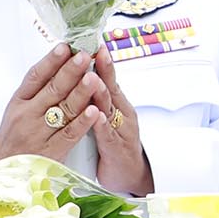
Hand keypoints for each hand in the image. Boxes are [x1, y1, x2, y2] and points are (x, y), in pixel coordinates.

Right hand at [0, 46, 104, 160]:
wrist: (6, 177)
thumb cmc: (13, 143)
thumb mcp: (15, 115)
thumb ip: (33, 94)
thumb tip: (53, 66)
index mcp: (17, 104)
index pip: (34, 77)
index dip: (50, 61)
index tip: (65, 46)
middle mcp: (27, 116)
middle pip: (52, 89)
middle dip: (70, 71)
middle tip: (85, 55)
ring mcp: (39, 134)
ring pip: (64, 109)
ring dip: (81, 92)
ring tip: (94, 77)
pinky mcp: (52, 151)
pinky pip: (70, 134)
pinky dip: (82, 122)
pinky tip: (94, 110)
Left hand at [87, 46, 153, 195]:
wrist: (131, 176)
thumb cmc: (114, 145)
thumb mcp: (108, 117)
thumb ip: (100, 98)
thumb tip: (87, 75)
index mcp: (116, 104)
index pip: (108, 78)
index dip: (102, 61)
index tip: (95, 42)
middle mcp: (121, 113)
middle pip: (111, 88)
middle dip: (103, 69)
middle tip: (95, 51)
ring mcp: (120, 130)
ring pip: (110, 109)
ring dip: (101, 93)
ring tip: (92, 78)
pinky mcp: (116, 149)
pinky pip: (108, 135)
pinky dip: (102, 125)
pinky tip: (97, 117)